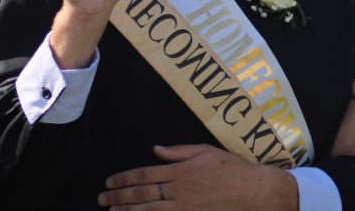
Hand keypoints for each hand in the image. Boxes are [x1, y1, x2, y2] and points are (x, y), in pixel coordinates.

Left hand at [99, 144, 295, 209]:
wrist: (253, 192)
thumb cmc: (233, 169)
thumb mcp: (206, 151)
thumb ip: (179, 151)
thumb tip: (156, 149)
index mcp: (180, 170)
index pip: (144, 175)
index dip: (124, 178)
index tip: (110, 180)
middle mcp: (178, 190)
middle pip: (141, 194)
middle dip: (118, 196)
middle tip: (102, 197)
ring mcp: (183, 208)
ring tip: (110, 210)